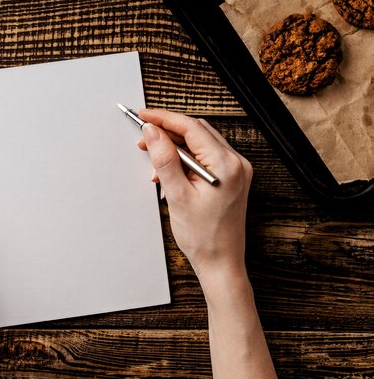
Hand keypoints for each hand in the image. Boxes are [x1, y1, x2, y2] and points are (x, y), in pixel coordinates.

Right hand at [138, 109, 252, 281]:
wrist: (220, 262)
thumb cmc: (204, 237)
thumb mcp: (177, 195)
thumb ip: (164, 159)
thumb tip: (152, 132)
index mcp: (226, 165)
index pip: (191, 127)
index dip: (164, 118)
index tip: (144, 116)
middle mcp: (236, 163)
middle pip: (196, 131)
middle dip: (167, 131)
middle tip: (143, 135)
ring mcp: (235, 170)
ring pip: (199, 143)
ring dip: (174, 146)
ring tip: (152, 158)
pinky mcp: (230, 178)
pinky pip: (204, 157)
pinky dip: (184, 159)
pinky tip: (168, 172)